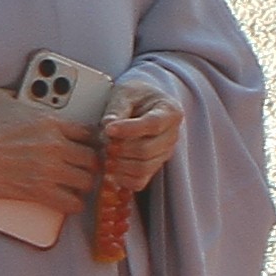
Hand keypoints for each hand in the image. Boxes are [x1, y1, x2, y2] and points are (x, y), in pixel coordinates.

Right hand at [0, 86, 102, 208]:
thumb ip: (18, 95)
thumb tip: (20, 93)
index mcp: (50, 122)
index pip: (88, 132)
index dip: (90, 140)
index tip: (87, 145)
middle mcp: (55, 146)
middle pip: (92, 158)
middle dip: (90, 163)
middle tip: (85, 167)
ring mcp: (48, 170)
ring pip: (86, 181)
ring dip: (83, 184)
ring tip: (78, 184)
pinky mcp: (38, 191)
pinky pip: (71, 202)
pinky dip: (73, 203)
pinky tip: (69, 200)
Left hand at [96, 82, 183, 204]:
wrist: (140, 103)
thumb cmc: (133, 96)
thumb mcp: (125, 93)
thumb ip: (117, 108)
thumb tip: (108, 124)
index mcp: (170, 112)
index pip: (153, 125)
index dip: (129, 129)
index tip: (108, 129)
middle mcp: (172, 135)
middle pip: (147, 150)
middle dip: (120, 148)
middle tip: (103, 142)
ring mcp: (164, 153)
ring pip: (143, 167)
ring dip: (119, 164)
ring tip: (105, 153)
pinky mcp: (153, 167)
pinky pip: (140, 181)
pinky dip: (122, 179)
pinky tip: (110, 168)